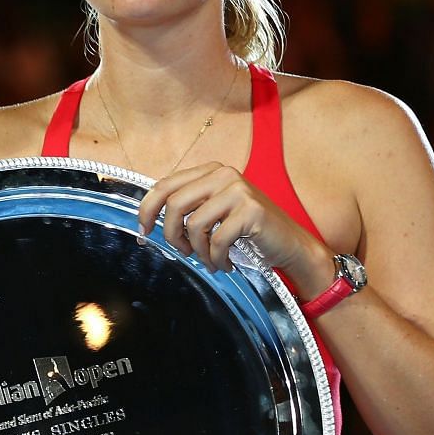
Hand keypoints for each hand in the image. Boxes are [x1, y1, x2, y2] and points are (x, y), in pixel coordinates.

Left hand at [138, 163, 333, 293]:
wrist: (290, 244)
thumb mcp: (214, 212)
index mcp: (210, 171)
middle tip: (183, 252)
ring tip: (209, 260)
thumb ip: (188, 207)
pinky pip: (217, 240)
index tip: (143, 230)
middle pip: (175, 204)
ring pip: (194, 224)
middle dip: (171, 234)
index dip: (147, 209)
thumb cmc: (248, 231)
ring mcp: (239, 190)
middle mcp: (223, 174)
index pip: (165, 185)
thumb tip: (148, 219)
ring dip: (197, 251)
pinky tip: (225, 263)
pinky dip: (216, 258)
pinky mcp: (251, 210)